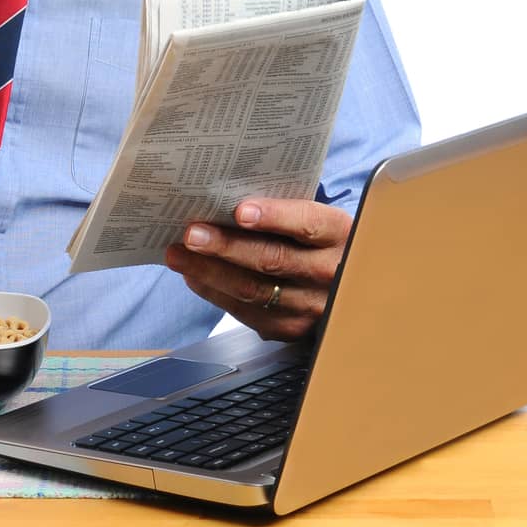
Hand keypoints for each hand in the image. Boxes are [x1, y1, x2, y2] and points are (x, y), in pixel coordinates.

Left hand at [163, 198, 352, 340]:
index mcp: (339, 234)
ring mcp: (311, 306)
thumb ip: (284, 209)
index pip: (307, 224)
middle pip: (273, 259)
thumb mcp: (317, 218)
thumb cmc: (318, 240)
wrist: (347, 286)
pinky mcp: (291, 329)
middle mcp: (330, 273)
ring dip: (209, 271)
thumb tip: (225, 197)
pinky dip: (215, 293)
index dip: (274, 217)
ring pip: (254, 290)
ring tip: (179, 253)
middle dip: (226, 246)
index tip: (240, 210)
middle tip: (191, 233)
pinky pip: (247, 313)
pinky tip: (193, 276)